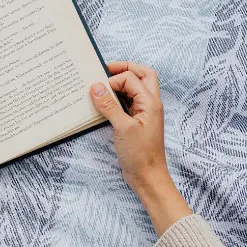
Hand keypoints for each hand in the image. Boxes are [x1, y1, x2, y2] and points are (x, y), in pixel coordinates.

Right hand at [90, 62, 191, 234]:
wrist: (148, 177)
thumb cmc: (140, 155)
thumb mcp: (122, 128)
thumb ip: (109, 105)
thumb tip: (95, 86)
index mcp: (150, 102)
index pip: (131, 78)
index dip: (114, 80)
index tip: (97, 88)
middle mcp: (150, 104)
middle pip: (142, 75)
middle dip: (125, 69)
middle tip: (105, 70)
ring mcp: (144, 113)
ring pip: (136, 88)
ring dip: (121, 83)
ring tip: (103, 85)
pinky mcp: (136, 122)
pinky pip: (129, 102)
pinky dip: (117, 98)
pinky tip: (104, 103)